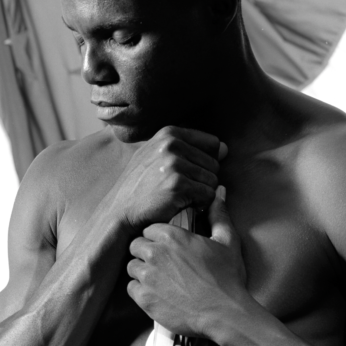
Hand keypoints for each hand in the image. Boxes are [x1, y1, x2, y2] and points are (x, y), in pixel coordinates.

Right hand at [108, 126, 227, 229]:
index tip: (187, 174)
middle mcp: (172, 144)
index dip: (205, 163)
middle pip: (215, 164)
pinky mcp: (178, 185)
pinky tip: (181, 205)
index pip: (213, 144)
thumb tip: (225, 149)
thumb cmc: (140, 187)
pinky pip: (208, 195)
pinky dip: (199, 205)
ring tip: (179, 197)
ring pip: (213, 181)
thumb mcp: (156, 156)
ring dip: (201, 194)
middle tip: (180, 189)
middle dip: (203, 181)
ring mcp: (174, 164)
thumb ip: (189, 149)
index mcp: (169, 133)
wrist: (120, 212)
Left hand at [126, 187, 252, 337]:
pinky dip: (140, 290)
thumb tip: (218, 194)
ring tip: (158, 279)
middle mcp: (154, 253)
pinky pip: (131, 288)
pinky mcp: (144, 299)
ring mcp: (147, 277)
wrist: (224, 312)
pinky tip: (156, 293)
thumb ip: (219, 215)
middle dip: (146, 252)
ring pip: (131, 267)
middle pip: (136, 246)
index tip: (166, 247)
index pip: (149, 229)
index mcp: (171, 236)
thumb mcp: (227, 241)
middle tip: (161, 263)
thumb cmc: (227, 277)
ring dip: (142, 271)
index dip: (157, 237)